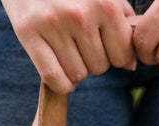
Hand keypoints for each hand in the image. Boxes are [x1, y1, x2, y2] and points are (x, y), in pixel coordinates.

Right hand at [1, 0, 137, 93]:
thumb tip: (130, 65)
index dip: (116, 57)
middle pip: (99, 68)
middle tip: (82, 45)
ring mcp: (53, 23)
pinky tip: (61, 77)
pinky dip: (61, 84)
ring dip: (75, 70)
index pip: (122, 56)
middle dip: (94, 61)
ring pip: (77, 75)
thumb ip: (122, 21)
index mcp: (105, 3)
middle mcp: (80, 14)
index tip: (106, 48)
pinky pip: (53, 78)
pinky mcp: (28, 31)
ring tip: (69, 50)